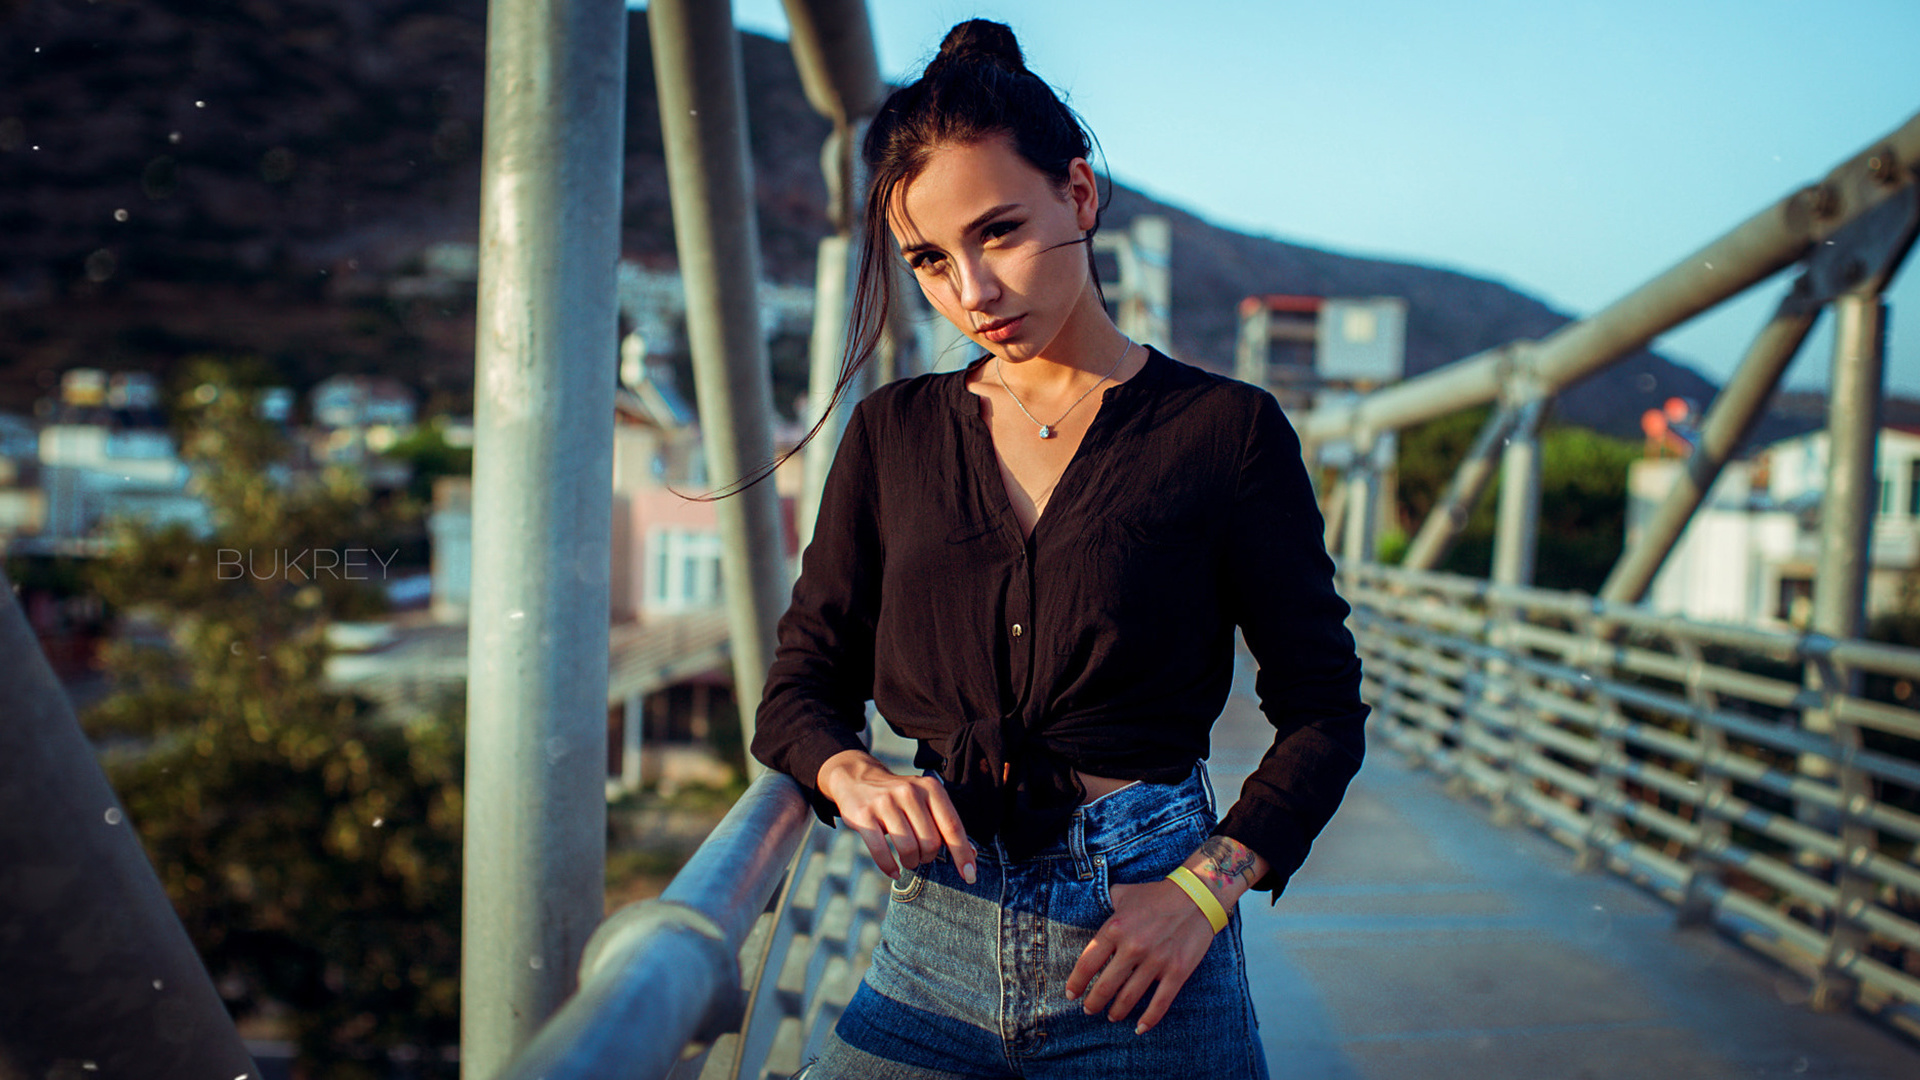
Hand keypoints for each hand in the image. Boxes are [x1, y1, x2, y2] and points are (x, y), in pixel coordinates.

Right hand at [817, 749, 977, 882]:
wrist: (856, 779)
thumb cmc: (899, 798)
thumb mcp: (925, 801)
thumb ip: (946, 825)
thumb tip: (971, 856)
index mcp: (930, 788)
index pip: (952, 826)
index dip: (962, 854)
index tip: (970, 876)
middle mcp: (909, 792)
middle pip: (931, 842)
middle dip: (928, 858)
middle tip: (921, 856)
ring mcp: (885, 803)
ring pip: (909, 849)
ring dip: (911, 863)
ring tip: (908, 860)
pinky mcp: (864, 816)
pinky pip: (882, 852)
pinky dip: (890, 868)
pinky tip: (894, 871)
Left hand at [1064, 878, 1216, 1034]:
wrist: (1196, 896)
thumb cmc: (1156, 895)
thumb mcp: (1123, 893)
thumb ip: (1105, 903)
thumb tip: (1089, 907)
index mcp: (1115, 928)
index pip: (1087, 963)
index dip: (1076, 983)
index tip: (1071, 994)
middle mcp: (1133, 947)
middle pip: (1105, 986)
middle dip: (1093, 1003)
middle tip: (1089, 1009)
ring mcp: (1156, 961)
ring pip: (1129, 998)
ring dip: (1117, 1011)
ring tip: (1112, 1016)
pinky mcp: (1177, 972)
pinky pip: (1160, 1003)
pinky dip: (1148, 1019)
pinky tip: (1139, 1027)